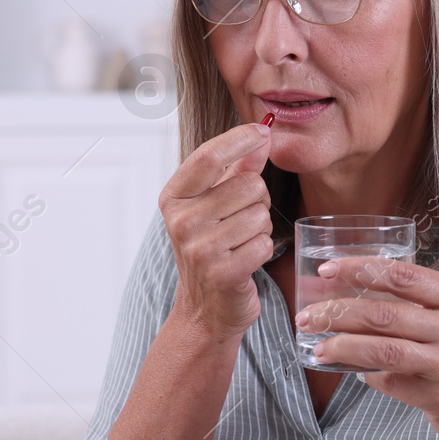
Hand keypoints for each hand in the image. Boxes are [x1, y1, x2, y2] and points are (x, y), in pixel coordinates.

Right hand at [160, 122, 273, 340]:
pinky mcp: (222, 272)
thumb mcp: (216, 205)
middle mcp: (181, 221)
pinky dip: (263, 250)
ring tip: (242, 242)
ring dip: (261, 227)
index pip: (209, 156)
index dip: (240, 139)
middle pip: (248, 185)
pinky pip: (264, 243)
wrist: (205, 309)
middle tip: (243, 219)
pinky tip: (246, 260)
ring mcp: (199, 248)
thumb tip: (261, 136)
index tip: (262, 130)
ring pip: (260, 214)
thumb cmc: (212, 250)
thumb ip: (238, 169)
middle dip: (258, 199)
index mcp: (174, 198)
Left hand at [295, 256, 438, 439]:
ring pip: (383, 347)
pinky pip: (389, 379)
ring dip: (342, 345)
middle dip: (338, 312)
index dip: (359, 269)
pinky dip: (364, 374)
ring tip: (317, 345)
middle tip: (308, 316)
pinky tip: (346, 369)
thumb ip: (412, 309)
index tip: (327, 269)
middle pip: (384, 312)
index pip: (401, 274)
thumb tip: (348, 299)